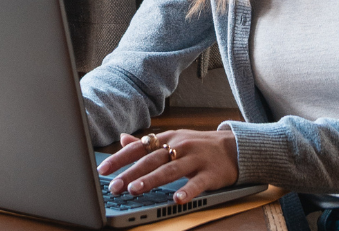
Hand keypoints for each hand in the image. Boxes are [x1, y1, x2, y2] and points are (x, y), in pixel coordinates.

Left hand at [96, 130, 238, 203]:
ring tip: (135, 190)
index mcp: (167, 139)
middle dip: (130, 174)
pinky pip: (197, 183)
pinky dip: (187, 191)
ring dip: (151, 180)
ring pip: (170, 170)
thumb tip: (123, 139)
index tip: (103, 169)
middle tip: (115, 186)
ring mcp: (195, 159)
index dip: (120, 158)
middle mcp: (179, 146)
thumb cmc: (199, 146)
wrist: (235, 147)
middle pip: (151, 160)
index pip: (138, 147)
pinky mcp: (211, 173)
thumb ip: (148, 142)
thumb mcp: (173, 139)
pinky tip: (176, 199)